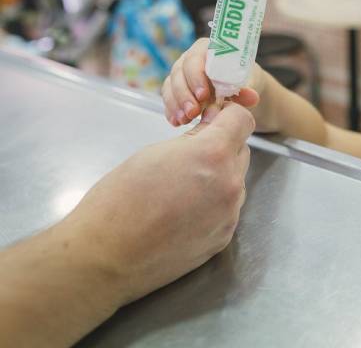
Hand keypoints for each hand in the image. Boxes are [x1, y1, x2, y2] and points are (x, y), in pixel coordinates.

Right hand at [58, 102, 254, 304]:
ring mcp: (229, 214)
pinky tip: (183, 212)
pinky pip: (227, 209)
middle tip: (189, 157)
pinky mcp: (224, 237)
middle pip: (240, 151)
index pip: (242, 120)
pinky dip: (213, 204)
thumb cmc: (119, 199)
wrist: (106, 256)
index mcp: (212, 155)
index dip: (226, 116)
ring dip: (218, 177)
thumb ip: (192, 139)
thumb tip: (212, 127)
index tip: (211, 121)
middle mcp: (230, 184)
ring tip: (181, 190)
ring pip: (235, 181)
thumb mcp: (154, 153)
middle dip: (221, 147)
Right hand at [162, 38, 264, 125]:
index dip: (196, 76)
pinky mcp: (177, 89)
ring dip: (176, 104)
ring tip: (185, 120)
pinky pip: (169, 98)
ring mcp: (182, 73)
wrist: (241, 90)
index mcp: (210, 49)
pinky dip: (172, 110)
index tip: (203, 95)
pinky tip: (177, 122)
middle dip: (184, 94)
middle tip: (193, 112)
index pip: (196, 58)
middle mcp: (192, 58)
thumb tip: (252, 96)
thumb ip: (247, 88)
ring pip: (171, 85)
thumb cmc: (245, 79)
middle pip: (179, 72)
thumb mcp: (250, 82)